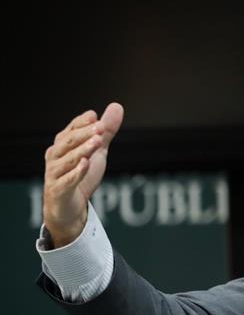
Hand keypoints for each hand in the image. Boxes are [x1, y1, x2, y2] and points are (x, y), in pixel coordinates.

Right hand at [42, 103, 123, 247]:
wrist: (70, 208)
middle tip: (100, 127)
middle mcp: (55, 157)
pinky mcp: (59, 190)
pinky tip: (86, 164)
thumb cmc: (81, 176)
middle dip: (84, 134)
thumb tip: (117, 106)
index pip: (70, 130)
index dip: (81, 123)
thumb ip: (106, 132)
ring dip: (83, 150)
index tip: (94, 116)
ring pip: (68, 160)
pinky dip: (76, 172)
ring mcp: (55, 174)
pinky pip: (67, 180)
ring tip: (97, 142)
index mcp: (62, 146)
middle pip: (68, 142)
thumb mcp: (98, 151)